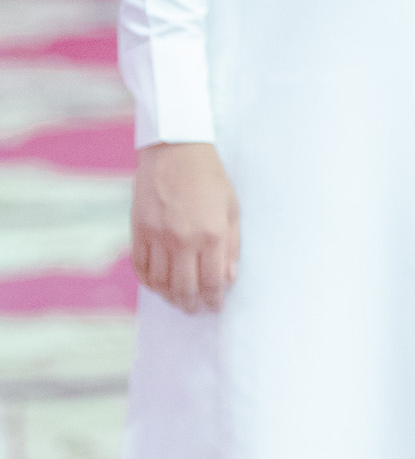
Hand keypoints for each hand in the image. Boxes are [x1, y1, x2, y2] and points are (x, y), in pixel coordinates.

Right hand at [131, 142, 239, 314]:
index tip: (215, 306)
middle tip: (196, 309)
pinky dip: (148, 282)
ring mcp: (158, 236)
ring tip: (178, 300)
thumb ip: (231, 246)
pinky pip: (141, 267)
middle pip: (185, 289)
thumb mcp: (231, 208)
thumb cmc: (210, 177)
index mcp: (211, 234)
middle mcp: (183, 239)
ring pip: (160, 283)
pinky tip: (157, 284)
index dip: (214, 299)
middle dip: (192, 304)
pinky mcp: (139, 229)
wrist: (176, 149)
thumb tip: (229, 278)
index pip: (212, 281)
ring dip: (170, 297)